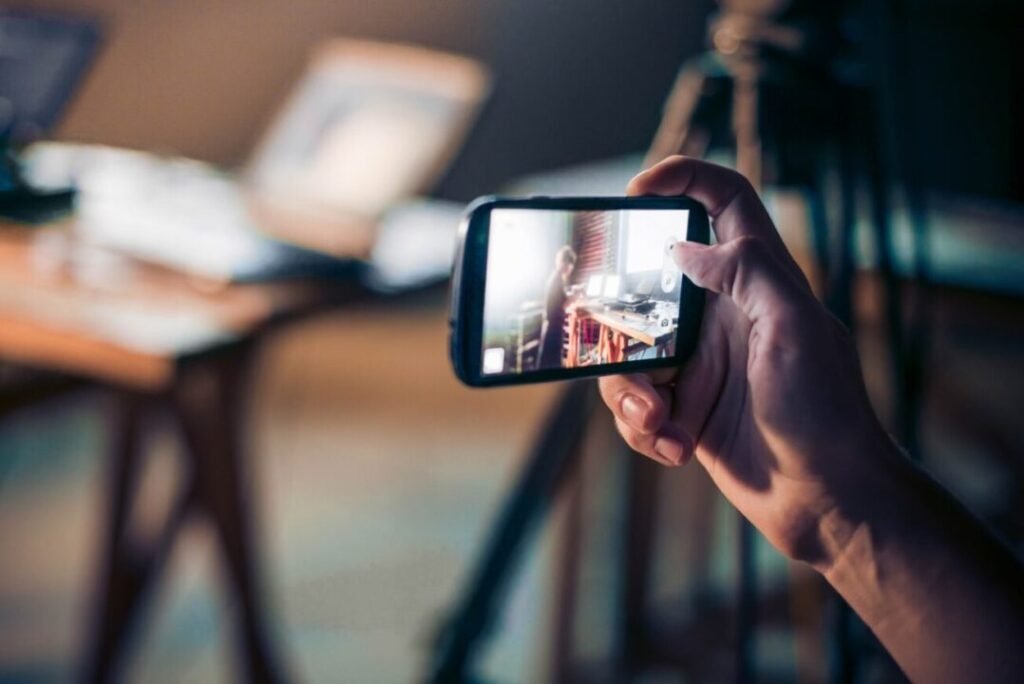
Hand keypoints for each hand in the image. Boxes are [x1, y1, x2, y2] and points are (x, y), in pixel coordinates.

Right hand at [599, 156, 890, 565]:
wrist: (827, 502)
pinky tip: (674, 446)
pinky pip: (635, 405)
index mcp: (756, 280)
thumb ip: (748, 272)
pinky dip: (645, 429)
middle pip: (646, 285)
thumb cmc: (825, 412)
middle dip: (618, 315)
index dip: (682, 179)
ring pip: (628, 353)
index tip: (634, 190)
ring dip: (630, 393)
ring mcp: (699, 363)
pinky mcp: (683, 409)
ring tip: (659, 423)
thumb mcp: (796, 328)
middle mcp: (722, 314)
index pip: (723, 203)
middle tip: (606, 335)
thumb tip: (685, 247)